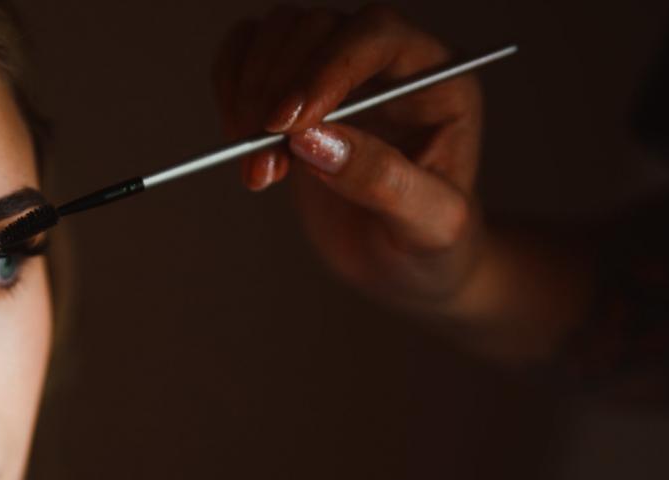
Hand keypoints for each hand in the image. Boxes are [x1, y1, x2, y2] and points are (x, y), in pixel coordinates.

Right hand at [211, 3, 486, 317]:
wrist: (407, 264)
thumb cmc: (432, 245)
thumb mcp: (427, 226)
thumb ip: (380, 180)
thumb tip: (315, 141)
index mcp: (438, 80)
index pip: (377, 35)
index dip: (327, 68)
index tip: (288, 124)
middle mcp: (388, 64)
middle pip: (318, 27)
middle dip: (278, 90)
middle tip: (263, 160)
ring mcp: (338, 72)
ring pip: (279, 34)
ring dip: (250, 93)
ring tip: (258, 167)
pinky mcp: (295, 90)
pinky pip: (249, 54)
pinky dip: (230, 88)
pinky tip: (240, 141)